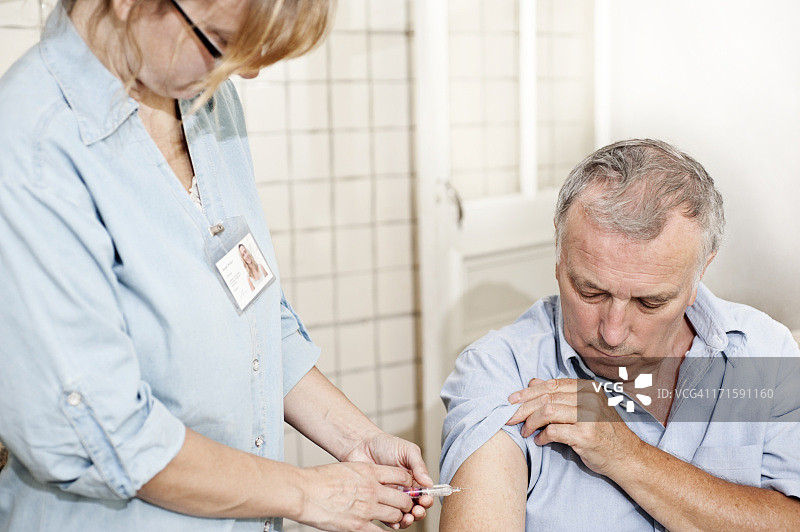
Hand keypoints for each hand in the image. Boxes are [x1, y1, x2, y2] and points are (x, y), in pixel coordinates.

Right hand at [295, 461, 414, 531]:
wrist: (304, 492)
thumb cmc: (321, 479)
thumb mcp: (348, 468)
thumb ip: (365, 474)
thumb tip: (376, 479)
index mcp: (370, 472)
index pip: (402, 476)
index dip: (409, 483)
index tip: (408, 487)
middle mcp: (372, 489)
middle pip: (404, 498)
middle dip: (407, 503)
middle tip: (404, 506)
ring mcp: (367, 509)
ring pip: (396, 515)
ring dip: (396, 517)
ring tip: (393, 517)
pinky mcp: (358, 526)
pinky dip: (384, 530)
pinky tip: (382, 528)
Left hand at [343, 432, 434, 528]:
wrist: (361, 445)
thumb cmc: (384, 444)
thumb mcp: (407, 451)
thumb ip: (419, 465)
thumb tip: (429, 483)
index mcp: (413, 479)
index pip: (424, 494)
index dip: (427, 500)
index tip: (425, 500)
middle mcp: (403, 490)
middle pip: (416, 507)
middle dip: (419, 512)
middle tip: (416, 511)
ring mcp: (390, 497)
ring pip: (402, 514)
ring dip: (408, 520)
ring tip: (406, 518)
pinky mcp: (377, 502)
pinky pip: (386, 516)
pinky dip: (392, 522)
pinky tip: (394, 521)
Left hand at [505, 378, 643, 476]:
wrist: (627, 457)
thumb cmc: (603, 432)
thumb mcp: (583, 408)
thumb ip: (559, 395)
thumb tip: (532, 381)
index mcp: (587, 388)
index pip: (551, 385)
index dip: (528, 392)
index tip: (511, 400)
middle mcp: (588, 398)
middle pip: (546, 398)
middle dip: (523, 408)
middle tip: (509, 417)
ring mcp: (588, 416)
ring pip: (547, 412)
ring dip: (530, 423)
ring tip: (525, 431)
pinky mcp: (586, 435)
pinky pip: (553, 432)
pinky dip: (542, 437)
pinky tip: (539, 441)